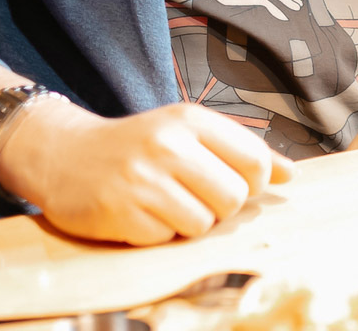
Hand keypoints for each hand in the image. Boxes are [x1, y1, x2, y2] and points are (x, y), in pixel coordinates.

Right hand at [0, 101, 293, 244]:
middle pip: (234, 199)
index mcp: (191, 119)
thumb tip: (292, 175)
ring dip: (188, 223)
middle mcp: (168, 144)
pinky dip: (158, 234)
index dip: (252, 184)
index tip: (231, 182)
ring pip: (203, 224)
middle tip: (192, 195)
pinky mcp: (121, 211)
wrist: (65, 154)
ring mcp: (143, 179)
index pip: (255, 162)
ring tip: (164, 203)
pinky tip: (139, 213)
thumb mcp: (189, 133)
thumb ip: (241, 151)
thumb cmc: (139, 146)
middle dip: (219, 207)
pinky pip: (167, 239)